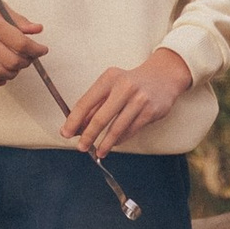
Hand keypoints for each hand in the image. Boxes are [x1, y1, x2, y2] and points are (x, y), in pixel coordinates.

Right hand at [0, 0, 47, 85]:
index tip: (41, 49)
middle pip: (11, 61)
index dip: (36, 50)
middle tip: (30, 57)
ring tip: (15, 66)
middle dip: (27, 62)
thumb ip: (16, 19)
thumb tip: (36, 29)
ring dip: (12, 73)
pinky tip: (1, 76)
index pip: (20, 43)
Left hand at [62, 46, 190, 153]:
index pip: (86, 102)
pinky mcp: (150, 111)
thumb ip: (96, 104)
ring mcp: (139, 100)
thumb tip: (78, 125)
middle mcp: (124, 87)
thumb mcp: (112, 85)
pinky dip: (120, 139)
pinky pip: (131, 130)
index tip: (66, 132)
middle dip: (88, 135)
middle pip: (100, 117)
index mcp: (109, 78)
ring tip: (98, 151)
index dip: (73, 120)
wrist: (163, 76)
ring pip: (117, 128)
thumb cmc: (132, 82)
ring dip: (105, 143)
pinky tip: (113, 144)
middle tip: (81, 147)